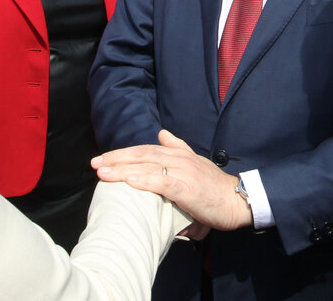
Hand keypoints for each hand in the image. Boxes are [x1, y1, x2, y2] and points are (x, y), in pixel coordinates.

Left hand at [92, 129, 253, 231]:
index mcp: (178, 154)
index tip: (102, 159)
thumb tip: (162, 133)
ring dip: (123, 169)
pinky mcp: (188, 188)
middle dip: (116, 159)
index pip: (145, 150)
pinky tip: (129, 181)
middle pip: (141, 155)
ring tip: (103, 172)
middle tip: (94, 164)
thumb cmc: (214, 186)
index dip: (123, 153)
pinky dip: (144, 180)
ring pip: (148, 167)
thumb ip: (178, 146)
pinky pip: (162, 182)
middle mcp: (179, 159)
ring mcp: (183, 172)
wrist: (237, 199)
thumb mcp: (195, 162)